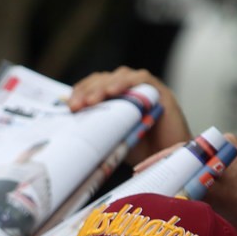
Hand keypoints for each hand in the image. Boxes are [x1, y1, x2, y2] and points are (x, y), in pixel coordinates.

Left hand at [68, 66, 190, 164]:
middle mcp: (130, 90)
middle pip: (104, 79)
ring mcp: (145, 89)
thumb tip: (68, 122)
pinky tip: (113, 92)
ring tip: (91, 101)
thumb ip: (95, 128)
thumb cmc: (141, 151)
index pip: (94, 86)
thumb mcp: (111, 138)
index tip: (69, 106)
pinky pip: (141, 79)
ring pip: (120, 76)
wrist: (168, 159)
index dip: (80, 92)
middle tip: (76, 105)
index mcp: (116, 99)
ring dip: (103, 86)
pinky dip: (126, 82)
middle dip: (88, 90)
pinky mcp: (160, 92)